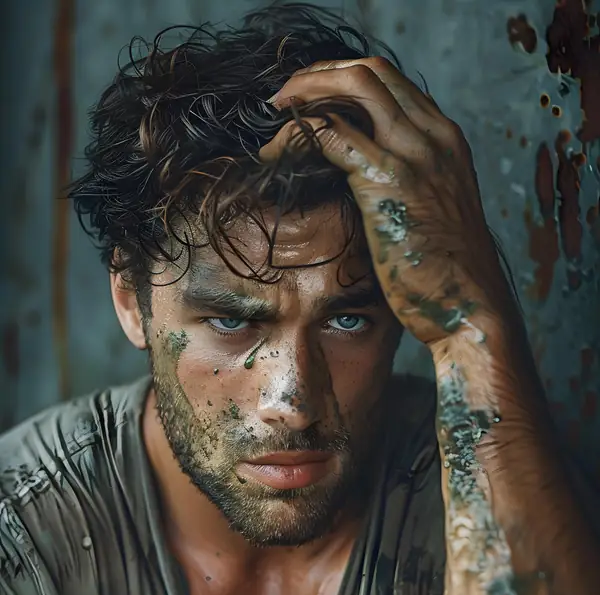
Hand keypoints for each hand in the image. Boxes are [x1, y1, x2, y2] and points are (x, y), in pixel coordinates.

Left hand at [259, 58, 518, 348]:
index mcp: (446, 141)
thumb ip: (409, 187)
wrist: (469, 305)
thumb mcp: (433, 215)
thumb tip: (366, 184)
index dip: (345, 80)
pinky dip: (297, 136)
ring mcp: (414, 153)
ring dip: (307, 92)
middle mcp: (434, 136)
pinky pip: (332, 134)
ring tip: (277, 113)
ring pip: (353, 87)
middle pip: (370, 72)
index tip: (313, 99)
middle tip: (286, 99)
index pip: (392, 82)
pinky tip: (273, 154)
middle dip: (320, 75)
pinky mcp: (388, 180)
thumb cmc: (448, 274)